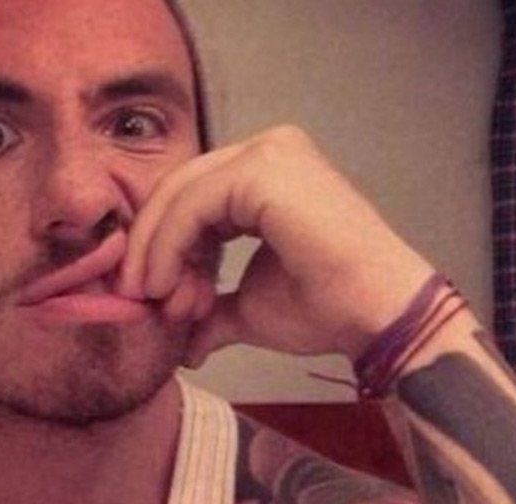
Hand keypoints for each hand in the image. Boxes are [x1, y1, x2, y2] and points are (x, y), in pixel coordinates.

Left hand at [119, 126, 433, 365]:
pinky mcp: (264, 169)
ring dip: (156, 251)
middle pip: (179, 189)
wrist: (378, 317)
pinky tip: (165, 286)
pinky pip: (191, 205)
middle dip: (151, 246)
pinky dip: (169, 246)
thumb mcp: (249, 306)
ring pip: (179, 195)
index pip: (191, 196)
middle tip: (138, 296)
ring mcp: (269, 153)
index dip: (162, 243)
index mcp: (268, 172)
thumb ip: (209, 308)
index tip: (149, 293)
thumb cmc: (325, 308)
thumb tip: (183, 342)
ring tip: (155, 300)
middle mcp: (268, 149)